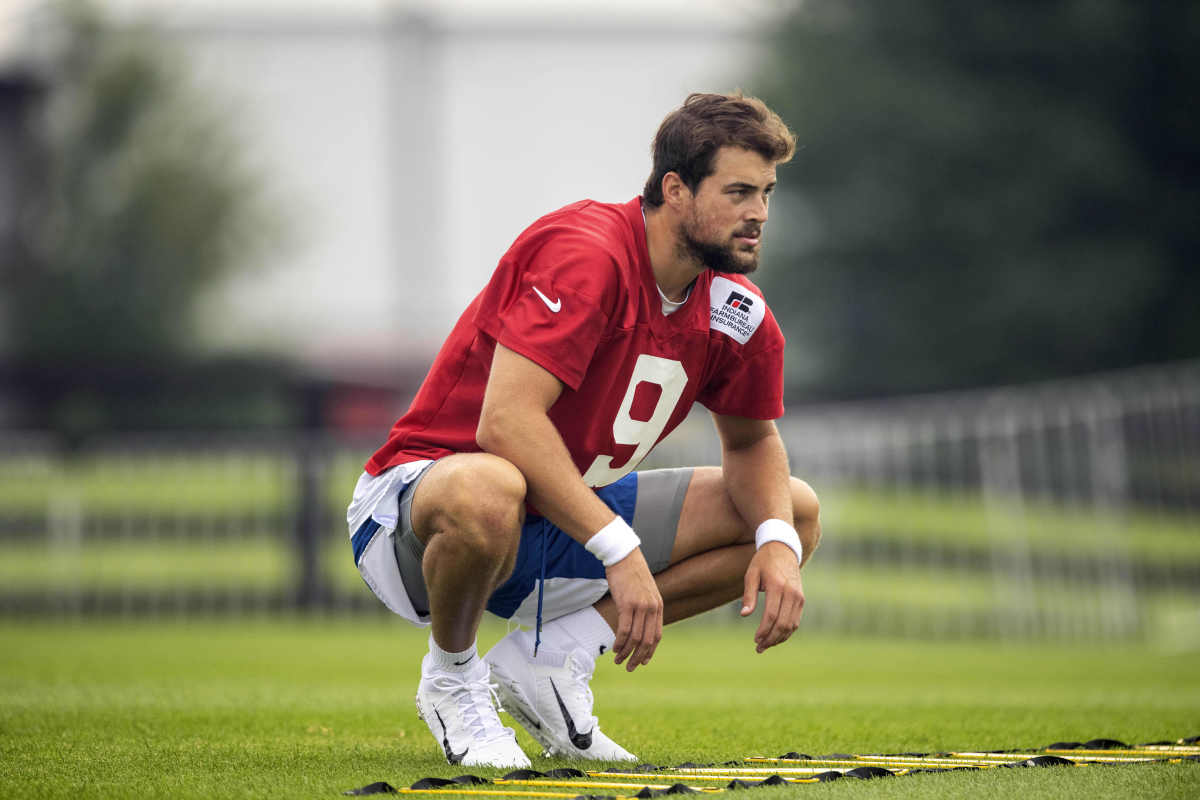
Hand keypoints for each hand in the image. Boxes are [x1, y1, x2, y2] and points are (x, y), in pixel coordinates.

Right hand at [604, 548, 662, 671]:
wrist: (623, 555)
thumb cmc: (631, 573)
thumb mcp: (645, 590)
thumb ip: (646, 606)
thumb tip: (640, 622)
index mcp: (658, 606)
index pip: (657, 636)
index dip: (650, 651)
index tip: (643, 662)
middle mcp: (652, 608)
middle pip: (647, 640)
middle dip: (638, 657)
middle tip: (629, 667)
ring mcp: (641, 606)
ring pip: (635, 638)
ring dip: (626, 652)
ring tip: (618, 660)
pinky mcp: (627, 604)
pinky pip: (624, 629)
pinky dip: (620, 642)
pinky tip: (615, 648)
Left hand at [740, 541, 804, 652]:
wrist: (783, 548)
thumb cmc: (763, 561)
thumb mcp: (751, 574)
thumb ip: (749, 595)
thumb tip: (744, 615)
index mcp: (777, 586)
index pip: (771, 615)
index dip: (763, 631)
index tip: (755, 640)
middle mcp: (791, 593)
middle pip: (782, 623)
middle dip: (771, 638)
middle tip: (759, 648)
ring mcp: (799, 596)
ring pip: (791, 625)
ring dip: (779, 638)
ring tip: (766, 645)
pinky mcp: (801, 599)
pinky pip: (796, 620)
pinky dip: (787, 631)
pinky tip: (776, 637)